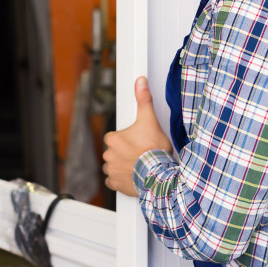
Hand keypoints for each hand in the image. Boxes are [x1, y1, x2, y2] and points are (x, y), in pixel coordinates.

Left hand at [102, 76, 172, 196]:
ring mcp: (112, 170)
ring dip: (123, 166)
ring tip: (138, 165)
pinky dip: (121, 180)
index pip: (114, 137)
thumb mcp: (149, 120)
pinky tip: (132, 176)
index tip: (136, 141)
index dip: (126, 138)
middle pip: (114, 151)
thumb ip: (143, 100)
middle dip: (125, 152)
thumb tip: (140, 82)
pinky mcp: (116, 184)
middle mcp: (109, 155)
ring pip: (114, 166)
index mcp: (113, 139)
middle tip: (139, 152)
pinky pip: (114, 181)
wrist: (159, 175)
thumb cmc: (154, 150)